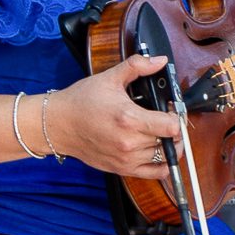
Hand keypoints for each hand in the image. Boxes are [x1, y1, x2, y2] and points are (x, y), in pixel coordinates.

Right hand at [42, 53, 182, 178]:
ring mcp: (126, 158)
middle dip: (173, 129)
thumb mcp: (108, 79)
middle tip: (165, 120)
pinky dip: (163, 164)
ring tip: (158, 133)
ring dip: (167, 144)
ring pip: (165, 156)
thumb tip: (158, 61)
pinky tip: (157, 152)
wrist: (57, 124)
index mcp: (129, 118)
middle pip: (172, 140)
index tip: (171, 110)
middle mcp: (130, 142)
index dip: (176, 116)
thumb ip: (136, 67)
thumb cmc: (80, 101)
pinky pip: (156, 173)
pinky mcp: (122, 168)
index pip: (172, 126)